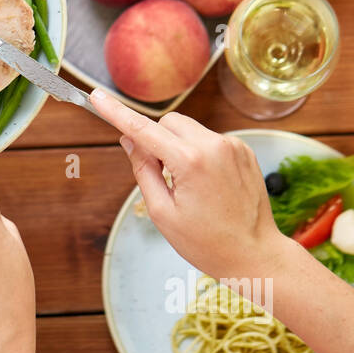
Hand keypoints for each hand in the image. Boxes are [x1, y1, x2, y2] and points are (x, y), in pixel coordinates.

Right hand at [89, 88, 290, 281]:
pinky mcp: (244, 151)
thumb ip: (143, 171)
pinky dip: (199, 153)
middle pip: (168, 123)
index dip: (117, 113)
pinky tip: (206, 184)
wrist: (255, 255)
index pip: (143, 129)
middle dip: (156, 140)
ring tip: (188, 186)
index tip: (98, 98)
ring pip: (189, 129)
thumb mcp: (162, 213)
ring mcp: (233, 146)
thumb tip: (130, 141)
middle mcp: (215, 146)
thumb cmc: (208, 243)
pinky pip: (210, 140)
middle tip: (160, 176)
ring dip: (178, 147)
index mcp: (191, 162)